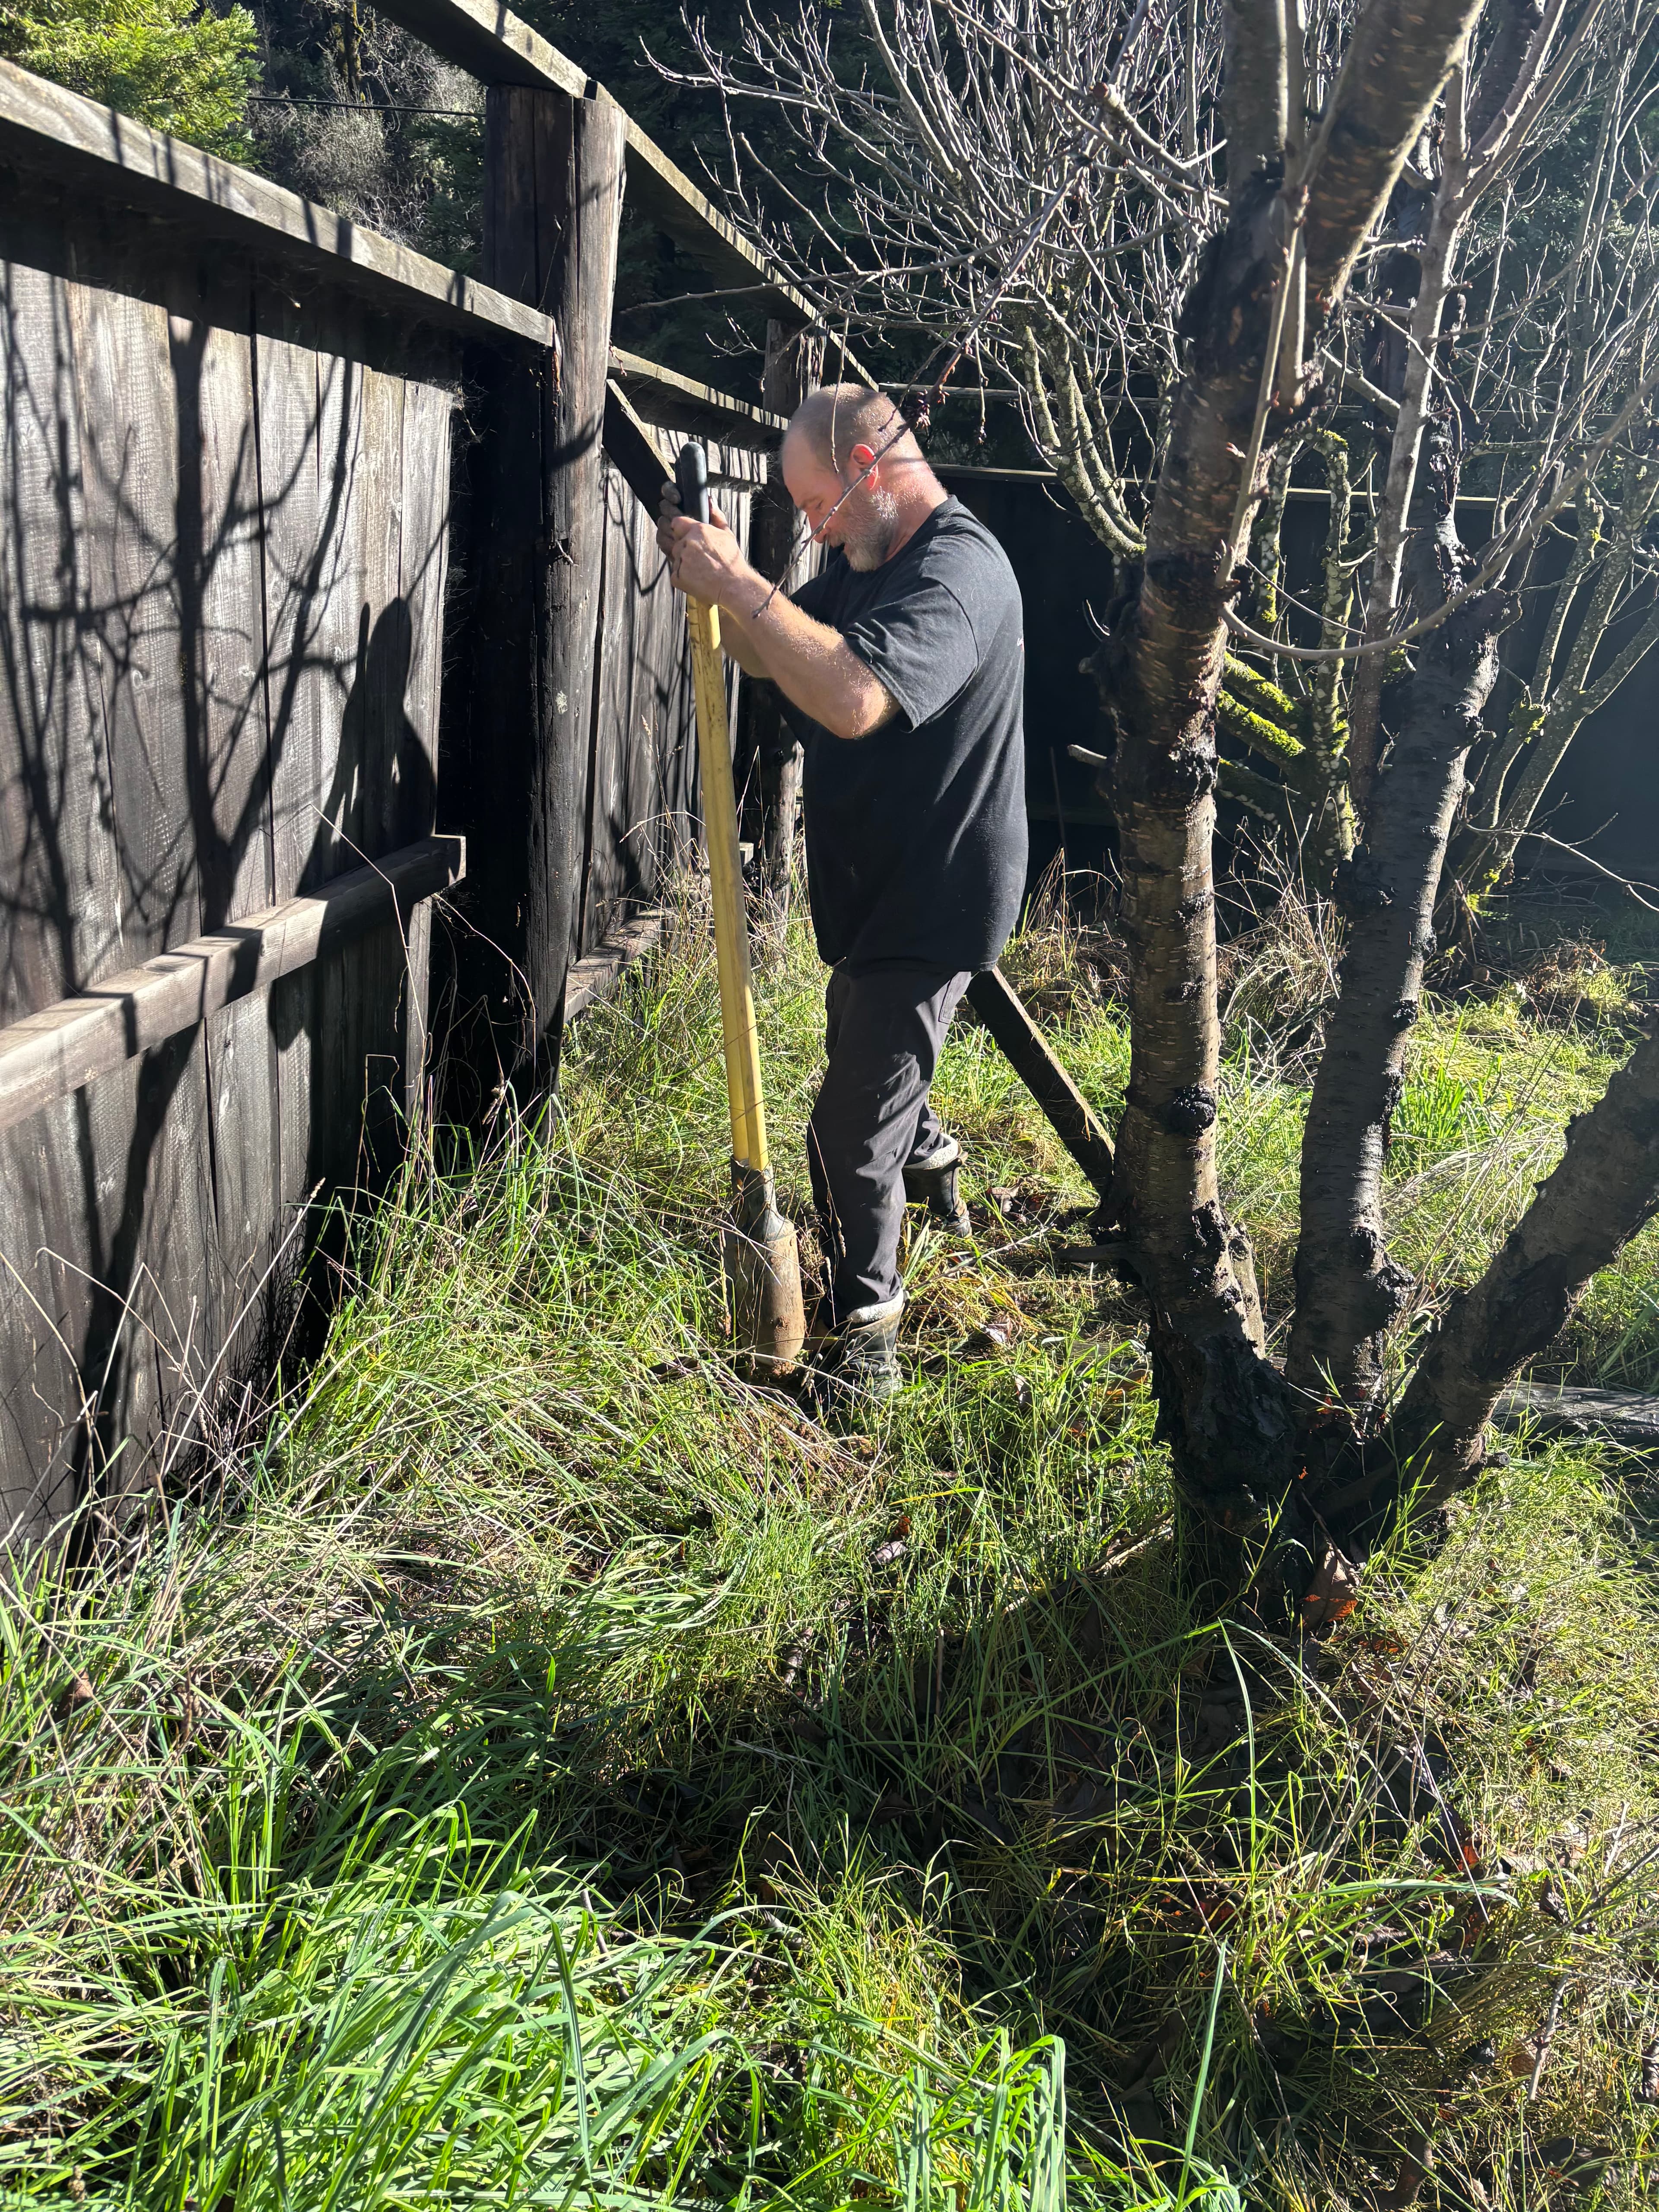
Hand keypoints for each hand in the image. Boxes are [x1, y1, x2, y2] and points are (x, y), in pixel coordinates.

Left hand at [656, 482, 756, 609]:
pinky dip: (683, 576)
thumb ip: (716, 515)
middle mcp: (686, 544)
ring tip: (700, 568)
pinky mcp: (677, 576)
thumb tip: (709, 501)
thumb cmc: (732, 561)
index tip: (685, 534)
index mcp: (697, 530)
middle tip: (698, 557)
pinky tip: (697, 577)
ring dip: (683, 561)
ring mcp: (680, 560)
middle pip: (675, 541)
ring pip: (675, 557)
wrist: (734, 586)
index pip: (675, 522)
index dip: (680, 528)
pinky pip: (675, 573)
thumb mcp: (727, 534)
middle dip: (683, 547)